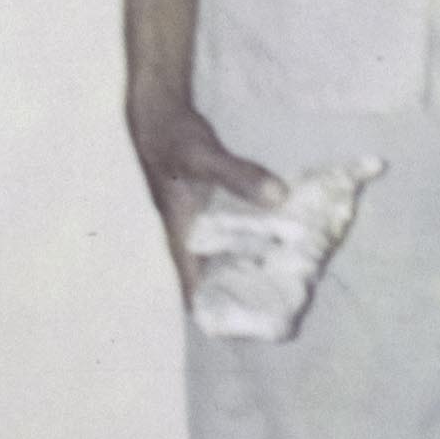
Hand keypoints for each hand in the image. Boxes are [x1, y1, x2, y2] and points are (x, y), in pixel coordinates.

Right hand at [128, 91, 287, 299]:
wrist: (156, 111)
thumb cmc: (173, 137)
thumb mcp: (205, 156)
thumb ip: (239, 176)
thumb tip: (279, 197)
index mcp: (174, 237)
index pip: (192, 292)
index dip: (217, 313)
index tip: (250, 326)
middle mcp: (179, 240)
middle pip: (208, 284)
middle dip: (240, 298)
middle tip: (279, 307)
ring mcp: (189, 229)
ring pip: (216, 265)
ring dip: (243, 276)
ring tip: (283, 286)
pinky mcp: (201, 216)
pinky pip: (223, 244)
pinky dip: (244, 251)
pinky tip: (270, 251)